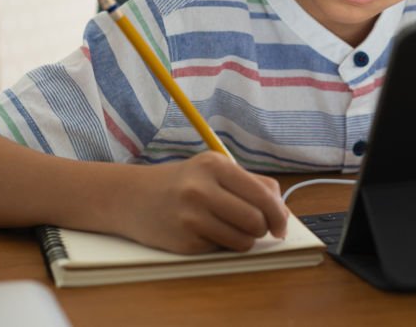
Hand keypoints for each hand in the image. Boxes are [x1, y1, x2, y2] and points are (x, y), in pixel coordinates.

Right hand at [114, 152, 289, 253]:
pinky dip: (221, 244)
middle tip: (256, 228)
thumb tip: (284, 212)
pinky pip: (221, 249)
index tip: (281, 224)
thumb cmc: (181, 182)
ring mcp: (191, 217)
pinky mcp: (184, 242)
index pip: (263, 195)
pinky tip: (204, 231)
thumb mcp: (213, 169)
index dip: (279, 214)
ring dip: (244, 239)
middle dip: (262, 228)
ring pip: (243, 240)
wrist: (131, 197)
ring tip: (228, 227)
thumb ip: (251, 185)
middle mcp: (202, 189)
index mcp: (215, 165)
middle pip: (256, 220)